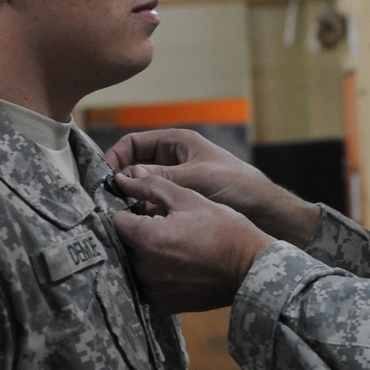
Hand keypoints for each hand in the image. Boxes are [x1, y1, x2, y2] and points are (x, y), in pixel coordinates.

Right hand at [104, 127, 319, 245]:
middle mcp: (173, 161)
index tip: (103, 176)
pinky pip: (154, 206)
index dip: (115, 157)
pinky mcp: (181, 204)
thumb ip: (162, 177)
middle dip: (120, 181)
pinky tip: (137, 227)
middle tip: (105, 200)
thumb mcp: (198, 178)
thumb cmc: (239, 186)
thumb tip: (125, 177)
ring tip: (117, 216)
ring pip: (142, 189)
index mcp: (177, 143)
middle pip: (134, 167)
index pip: (133, 143)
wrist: (267, 213)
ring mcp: (176, 183)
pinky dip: (144, 214)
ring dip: (130, 200)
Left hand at [111, 172, 273, 312]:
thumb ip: (151, 186)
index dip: (130, 211)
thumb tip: (122, 178)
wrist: (250, 268)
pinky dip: (155, 276)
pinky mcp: (161, 305)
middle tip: (165, 228)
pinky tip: (177, 267)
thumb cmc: (224, 229)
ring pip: (133, 265)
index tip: (146, 211)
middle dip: (137, 234)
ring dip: (145, 255)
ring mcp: (151, 289)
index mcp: (146, 238)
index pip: (116, 220)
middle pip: (123, 244)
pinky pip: (146, 285)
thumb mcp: (189, 198)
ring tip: (174, 248)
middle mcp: (143, 268)